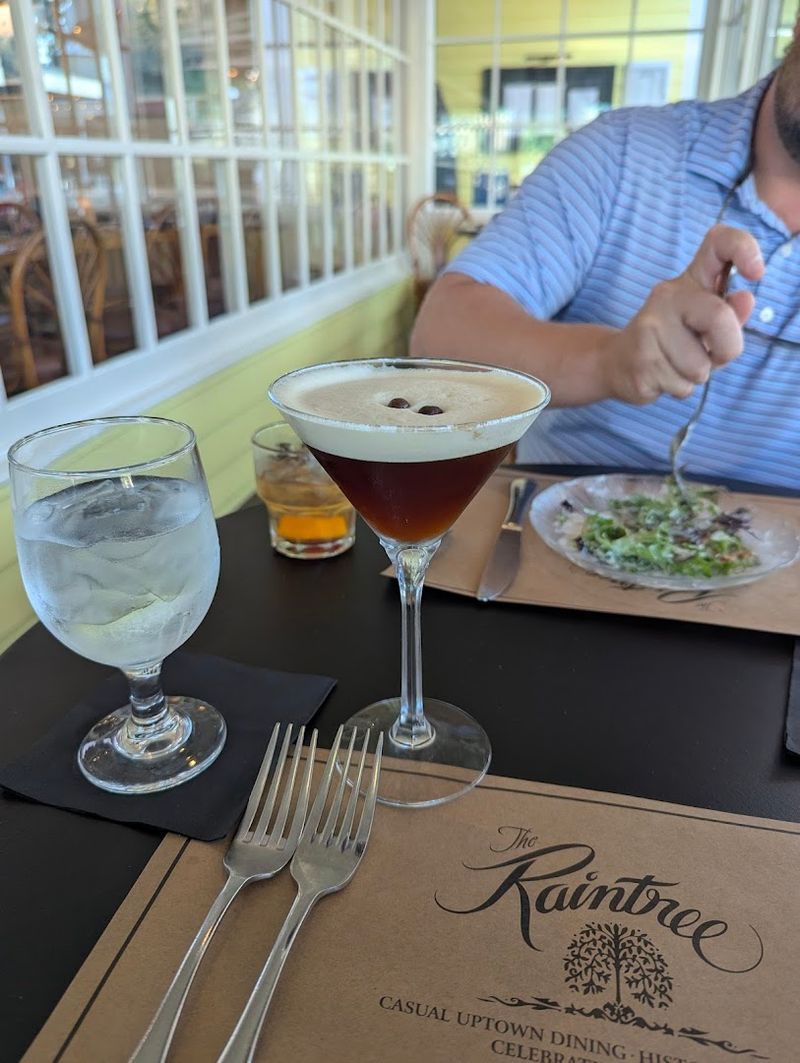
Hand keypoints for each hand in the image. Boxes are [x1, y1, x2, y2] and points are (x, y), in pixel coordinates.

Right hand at [599, 224, 764, 403]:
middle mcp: (667, 296)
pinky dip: (679, 389)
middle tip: (713, 355)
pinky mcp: (640, 360)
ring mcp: (649, 327)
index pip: (719, 243)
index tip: (756, 273)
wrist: (617, 363)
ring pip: (700, 366)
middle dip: (728, 349)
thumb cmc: (673, 343)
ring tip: (677, 365)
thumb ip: (730, 315)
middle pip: (720, 318)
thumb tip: (746, 299)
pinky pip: (682, 387)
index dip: (744, 248)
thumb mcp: (706, 327)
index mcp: (690, 281)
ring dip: (697, 375)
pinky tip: (662, 376)